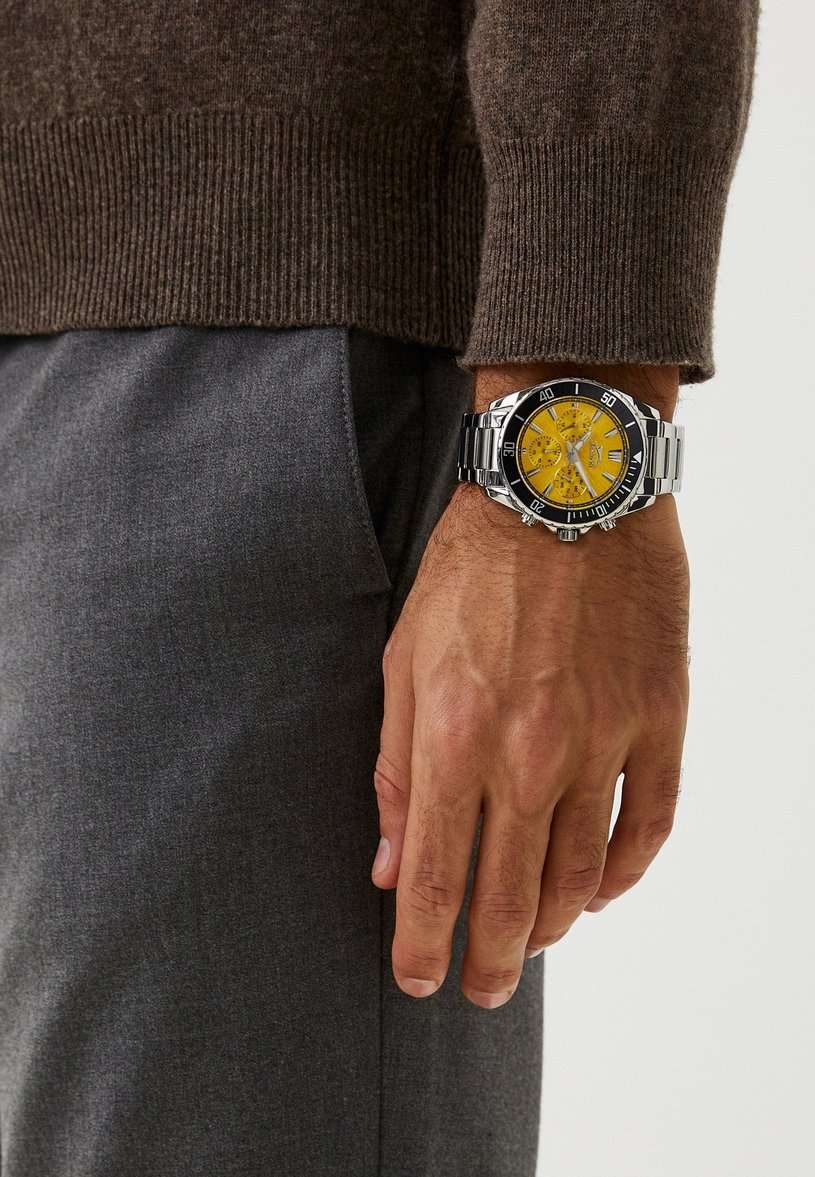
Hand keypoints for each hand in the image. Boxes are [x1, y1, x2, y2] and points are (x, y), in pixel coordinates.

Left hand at [370, 362, 688, 1009]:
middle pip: (510, 895)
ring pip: (582, 874)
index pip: (435, 878)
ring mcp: (606, 738)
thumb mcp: (405, 660)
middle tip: (479, 989)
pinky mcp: (660, 717)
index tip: (414, 978)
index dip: (421, 944)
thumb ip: (397, 769)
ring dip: (552, 924)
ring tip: (530, 943)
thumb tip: (391, 866)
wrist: (565, 487)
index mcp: (455, 735)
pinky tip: (597, 891)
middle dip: (488, 959)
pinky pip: (651, 824)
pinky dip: (625, 874)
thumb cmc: (472, 570)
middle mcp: (532, 751)